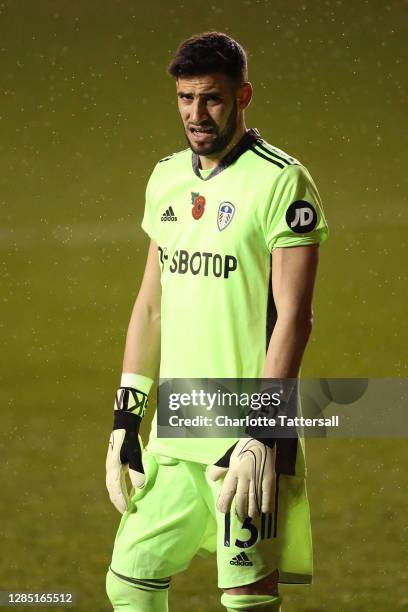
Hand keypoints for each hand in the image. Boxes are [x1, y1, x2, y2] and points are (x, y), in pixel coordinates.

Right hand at [106, 387, 147, 513]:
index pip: (116, 489)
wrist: (124, 425)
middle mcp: (110, 469)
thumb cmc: (130, 439)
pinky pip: (116, 480)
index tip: (126, 510)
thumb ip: (137, 470)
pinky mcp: (115, 463)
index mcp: (113, 468)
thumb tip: (140, 487)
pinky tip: (127, 490)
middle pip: (112, 489)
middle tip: (126, 511)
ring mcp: (111, 466)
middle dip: (118, 500)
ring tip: (126, 504)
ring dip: (118, 495)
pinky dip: (120, 488)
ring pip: (113, 485)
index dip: (120, 501)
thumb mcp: (135, 453)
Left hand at [208, 438, 275, 520]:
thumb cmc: (244, 447)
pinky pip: (268, 494)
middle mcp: (245, 476)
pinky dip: (266, 504)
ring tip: (250, 515)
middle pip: (242, 498)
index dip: (224, 502)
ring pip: (254, 499)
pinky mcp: (269, 478)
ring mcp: (258, 478)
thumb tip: (211, 479)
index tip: (223, 511)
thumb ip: (220, 468)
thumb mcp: (229, 457)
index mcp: (234, 471)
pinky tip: (264, 511)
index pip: (228, 491)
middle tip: (239, 516)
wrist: (261, 438)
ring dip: (252, 510)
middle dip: (240, 509)